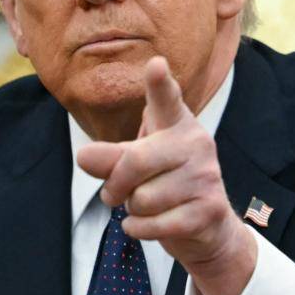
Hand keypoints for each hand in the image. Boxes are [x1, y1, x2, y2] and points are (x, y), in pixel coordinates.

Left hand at [77, 56, 255, 294]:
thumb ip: (110, 157)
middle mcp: (197, 143)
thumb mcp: (135, 165)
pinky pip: (154, 224)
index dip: (159, 83)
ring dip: (133, 211)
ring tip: (148, 207)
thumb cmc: (164, 185)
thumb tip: (84, 157)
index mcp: (176, 124)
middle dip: (114, 185)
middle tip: (112, 194)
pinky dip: (139, 230)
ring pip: (143, 199)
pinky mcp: (210, 209)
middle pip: (134, 161)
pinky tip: (149, 225)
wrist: (207, 228)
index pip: (166, 100)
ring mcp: (207, 176)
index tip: (156, 65)